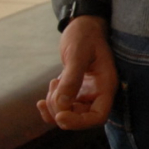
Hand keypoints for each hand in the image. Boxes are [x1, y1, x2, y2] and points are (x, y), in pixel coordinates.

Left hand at [39, 15, 116, 130]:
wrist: (83, 26)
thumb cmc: (85, 35)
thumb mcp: (78, 54)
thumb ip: (72, 78)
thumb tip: (62, 104)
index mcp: (106, 85)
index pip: (98, 116)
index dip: (79, 122)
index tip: (60, 115)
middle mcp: (99, 93)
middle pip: (81, 118)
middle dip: (62, 111)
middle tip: (53, 90)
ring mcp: (87, 93)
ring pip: (69, 114)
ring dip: (54, 106)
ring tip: (53, 83)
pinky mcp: (76, 91)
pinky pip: (62, 108)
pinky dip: (50, 106)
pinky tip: (41, 100)